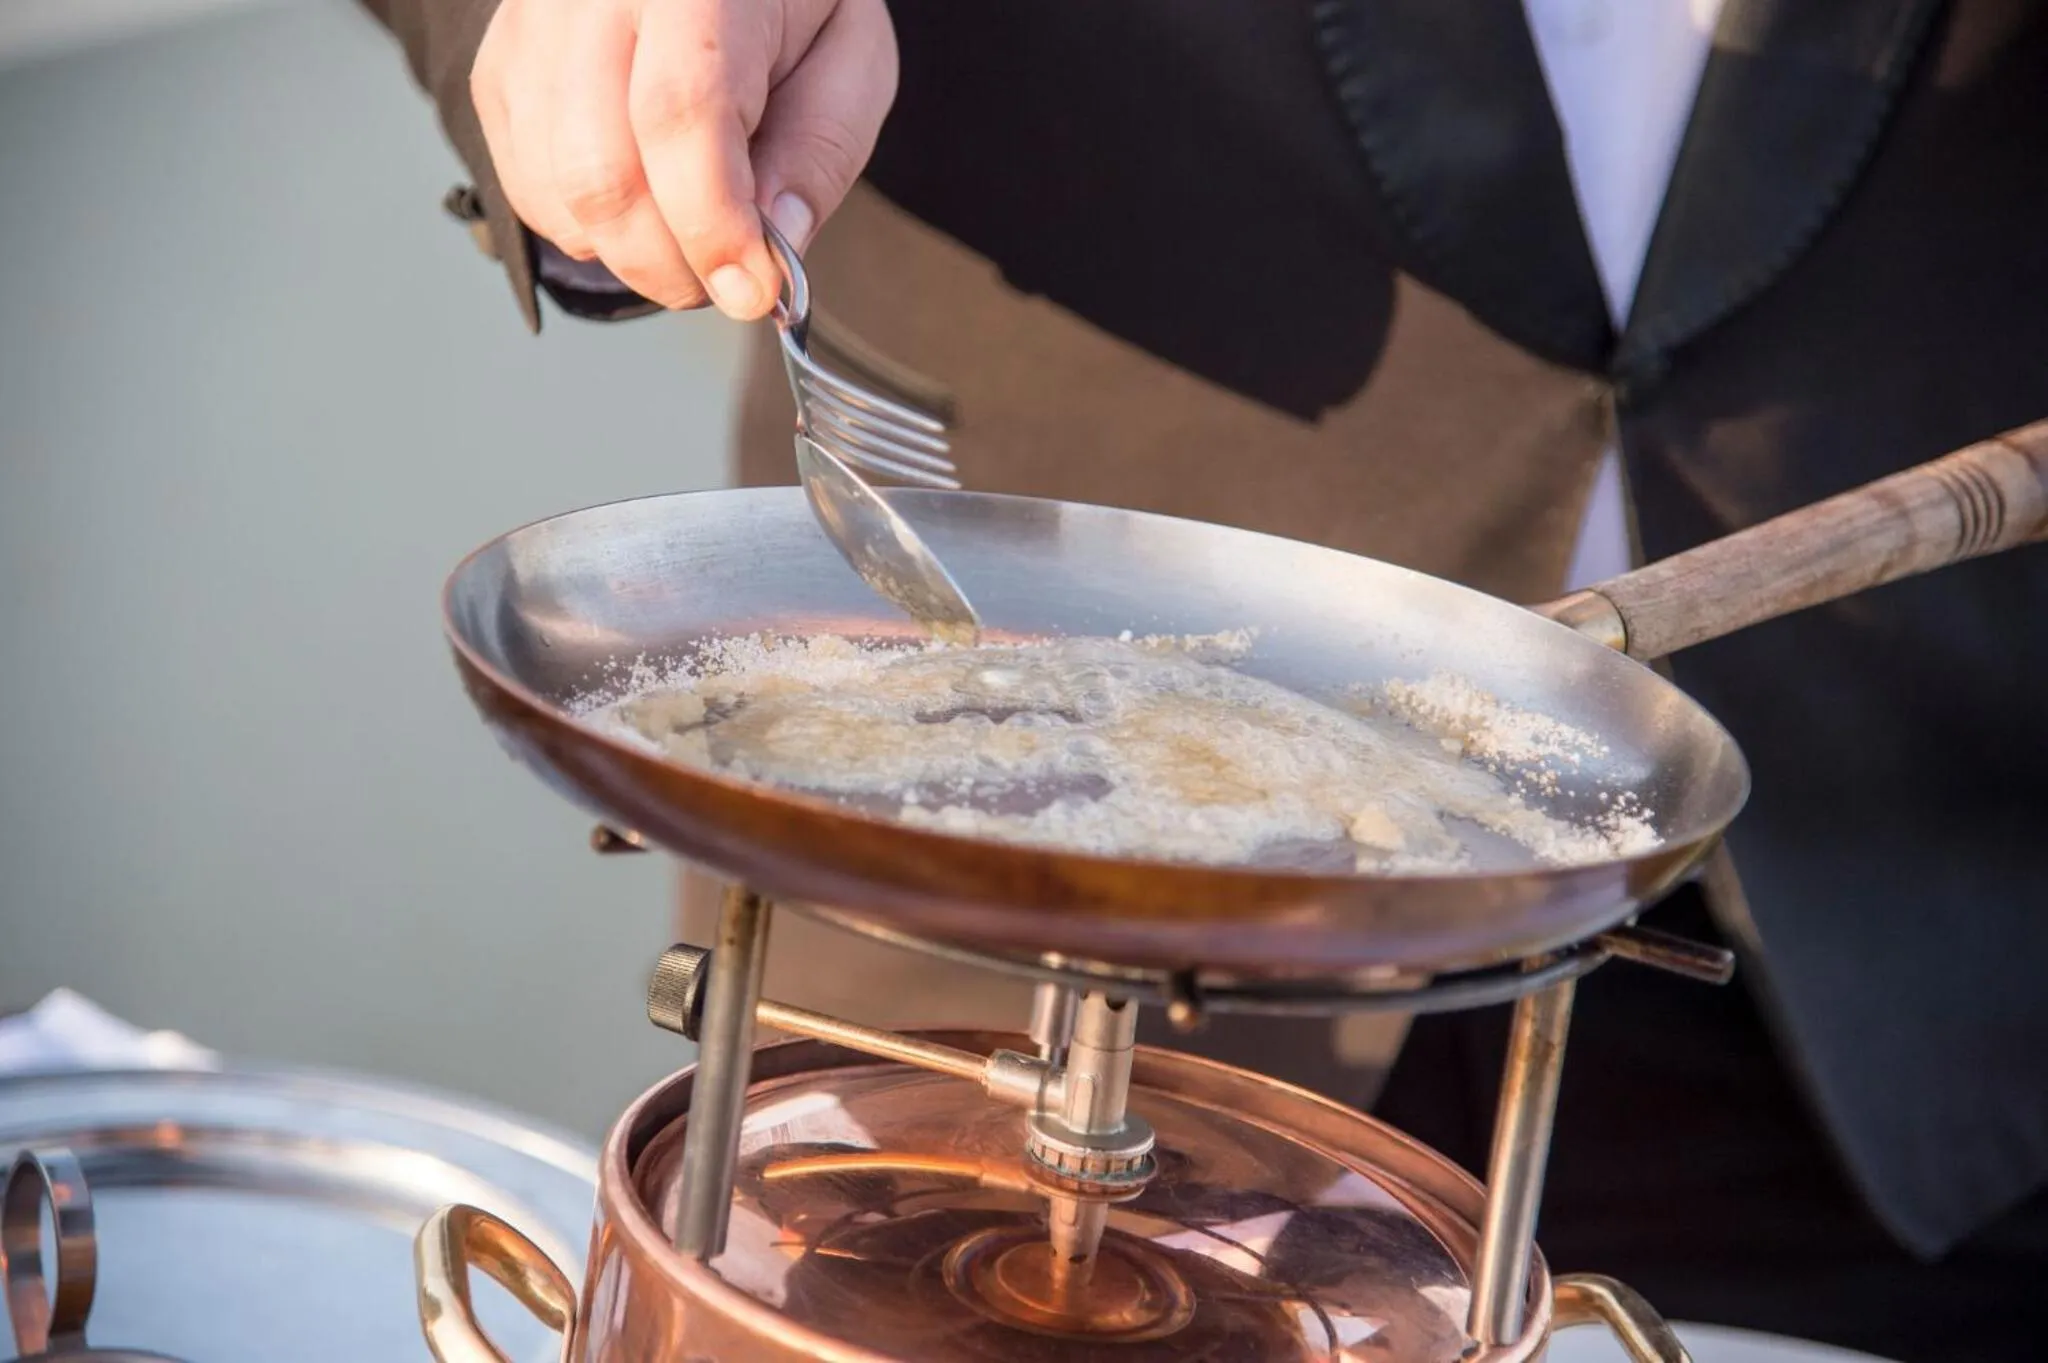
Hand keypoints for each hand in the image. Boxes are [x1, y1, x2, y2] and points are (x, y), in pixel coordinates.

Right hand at [470, 0, 897, 318]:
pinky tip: (643, 208)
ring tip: (692, 238)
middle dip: (670, 263)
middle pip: (601, 169)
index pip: (680, 114)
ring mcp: (532, 31)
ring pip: (556, 191)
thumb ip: (819, 150)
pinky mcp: (500, 69)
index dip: (713, 224)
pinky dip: (588, 231)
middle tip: (727, 283)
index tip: (752, 291)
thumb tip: (775, 248)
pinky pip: (528, 188)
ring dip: (631, 255)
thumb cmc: (789, 1)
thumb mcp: (850, 57)